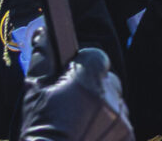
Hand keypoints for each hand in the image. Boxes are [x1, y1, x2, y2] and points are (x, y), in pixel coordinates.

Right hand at [19, 25, 132, 140]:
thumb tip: (44, 32)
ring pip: (115, 104)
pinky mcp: (127, 137)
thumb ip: (42, 57)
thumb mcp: (34, 91)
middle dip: (93, 88)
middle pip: (107, 81)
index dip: (82, 66)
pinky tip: (88, 137)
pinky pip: (120, 125)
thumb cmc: (39, 129)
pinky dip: (108, 130)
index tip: (71, 78)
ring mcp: (120, 119)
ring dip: (101, 110)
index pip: (96, 57)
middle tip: (71, 106)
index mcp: (87, 80)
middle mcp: (109, 97)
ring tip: (78, 127)